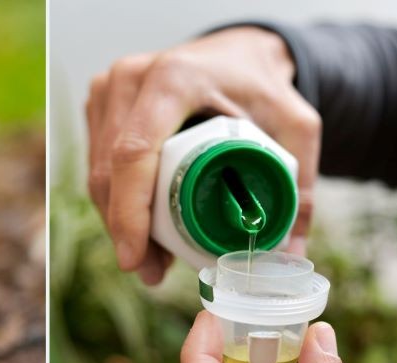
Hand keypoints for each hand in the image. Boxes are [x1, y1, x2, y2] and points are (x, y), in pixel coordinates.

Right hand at [86, 27, 319, 283]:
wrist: (236, 56)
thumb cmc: (262, 87)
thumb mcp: (296, 128)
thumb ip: (299, 189)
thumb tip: (287, 257)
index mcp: (174, 79)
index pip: (135, 152)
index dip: (130, 212)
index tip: (135, 258)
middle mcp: (130, 79)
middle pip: (111, 172)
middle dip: (125, 231)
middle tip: (153, 272)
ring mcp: (108, 91)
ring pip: (98, 173)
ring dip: (118, 222)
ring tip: (152, 259)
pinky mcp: (100, 106)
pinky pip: (98, 165)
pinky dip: (116, 202)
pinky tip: (141, 229)